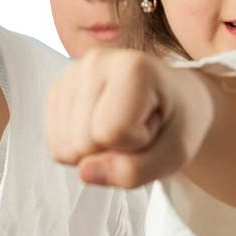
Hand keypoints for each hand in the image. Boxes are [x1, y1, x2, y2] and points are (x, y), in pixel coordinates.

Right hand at [46, 47, 214, 188]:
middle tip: (139, 128)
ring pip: (64, 146)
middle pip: (83, 141)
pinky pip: (56, 144)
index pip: (111, 132)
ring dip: (96, 150)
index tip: (154, 126)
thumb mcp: (175, 154)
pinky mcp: (58, 89)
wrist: (175, 99)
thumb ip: (135, 171)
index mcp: (132, 68)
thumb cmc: (179, 122)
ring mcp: (72, 73)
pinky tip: (102, 126)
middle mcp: (95, 61)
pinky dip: (80, 148)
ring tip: (123, 127)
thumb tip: (85, 173)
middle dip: (113, 150)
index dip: (136, 145)